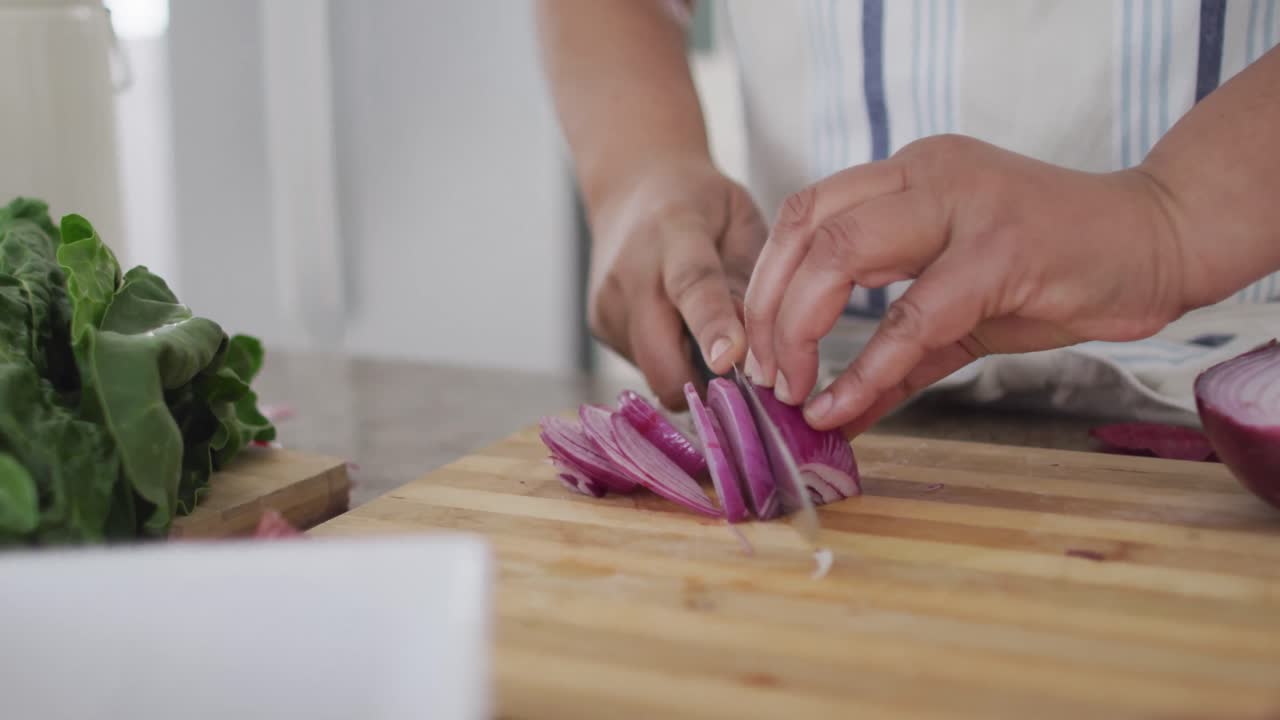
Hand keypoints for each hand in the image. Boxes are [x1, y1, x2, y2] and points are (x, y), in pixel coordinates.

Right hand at [589, 159, 766, 408]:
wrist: (633, 185)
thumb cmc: (701, 204)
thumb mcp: (741, 220)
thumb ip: (750, 279)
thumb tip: (756, 348)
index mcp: (676, 233)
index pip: (693, 286)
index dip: (712, 326)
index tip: (729, 359)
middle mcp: (631, 273)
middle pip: (659, 355)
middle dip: (701, 382)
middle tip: (739, 375)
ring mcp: (607, 303)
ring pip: (654, 371)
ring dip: (686, 370)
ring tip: (701, 331)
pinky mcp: (598, 326)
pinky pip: (643, 365)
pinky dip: (668, 359)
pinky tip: (674, 324)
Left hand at [744, 135, 1192, 434]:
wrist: (1160, 241)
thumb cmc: (1057, 271)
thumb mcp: (960, 312)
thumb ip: (898, 359)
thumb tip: (836, 414)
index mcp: (907, 176)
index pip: (803, 211)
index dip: (765, 281)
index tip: (756, 348)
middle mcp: (925, 174)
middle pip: (805, 229)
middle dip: (768, 311)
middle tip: (766, 378)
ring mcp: (963, 205)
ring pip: (841, 254)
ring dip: (799, 330)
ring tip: (792, 390)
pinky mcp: (1003, 249)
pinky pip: (914, 314)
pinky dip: (868, 368)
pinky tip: (842, 407)